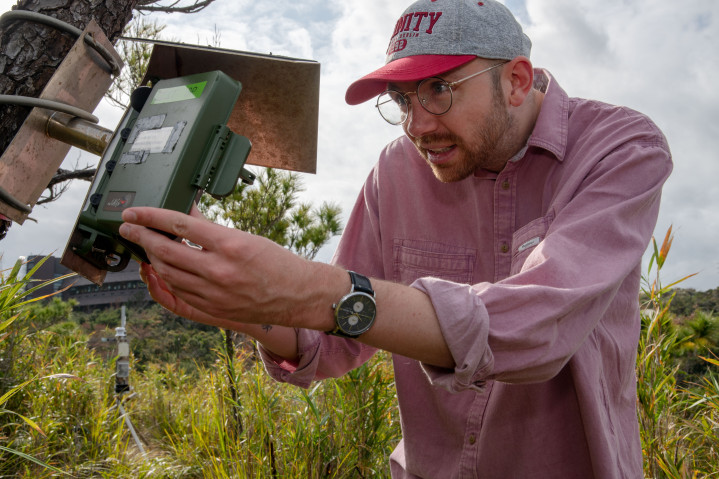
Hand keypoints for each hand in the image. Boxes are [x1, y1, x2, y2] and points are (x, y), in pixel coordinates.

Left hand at [118, 206, 336, 330]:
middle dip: (141, 237)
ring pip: (167, 273)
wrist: (297, 295)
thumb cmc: (276, 262)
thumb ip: (211, 227)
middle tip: (128, 228)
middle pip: (166, 250)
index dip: (150, 217)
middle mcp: (219, 270)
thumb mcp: (245, 236)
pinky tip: (161, 268)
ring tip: (144, 246)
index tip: (134, 213)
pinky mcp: (213, 308)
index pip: (179, 224)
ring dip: (150, 258)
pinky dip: (165, 277)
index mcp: (230, 244)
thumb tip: (184, 212)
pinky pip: (178, 291)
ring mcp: (214, 293)